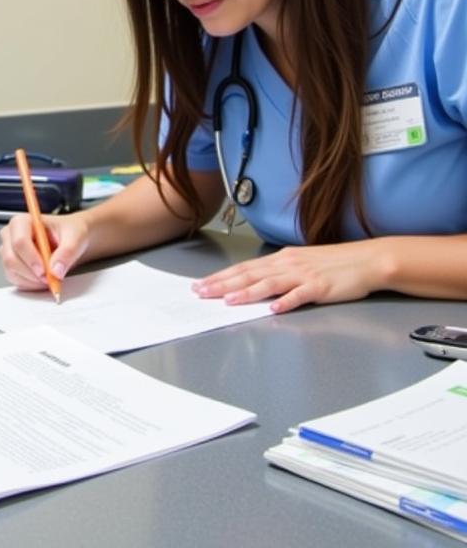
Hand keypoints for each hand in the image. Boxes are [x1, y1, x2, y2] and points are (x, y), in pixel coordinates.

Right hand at [0, 212, 88, 290]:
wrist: (71, 240)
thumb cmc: (69, 232)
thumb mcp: (75, 237)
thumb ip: (67, 252)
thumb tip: (56, 270)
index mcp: (23, 221)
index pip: (19, 241)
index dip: (31, 258)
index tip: (45, 271)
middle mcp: (11, 235)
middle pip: (11, 258)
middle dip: (31, 273)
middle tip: (50, 278)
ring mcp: (9, 250)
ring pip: (11, 271)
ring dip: (32, 280)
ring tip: (50, 278)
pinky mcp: (12, 265)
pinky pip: (15, 280)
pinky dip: (30, 284)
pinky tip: (44, 280)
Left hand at [191, 241, 384, 313]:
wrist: (366, 260)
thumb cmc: (334, 264)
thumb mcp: (300, 264)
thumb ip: (278, 274)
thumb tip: (255, 283)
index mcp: (281, 259)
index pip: (244, 268)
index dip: (221, 276)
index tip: (201, 283)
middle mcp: (287, 264)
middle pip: (249, 274)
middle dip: (222, 284)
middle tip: (201, 292)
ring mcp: (303, 275)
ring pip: (269, 284)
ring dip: (247, 292)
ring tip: (228, 300)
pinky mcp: (320, 287)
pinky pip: (300, 295)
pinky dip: (286, 302)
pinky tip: (274, 308)